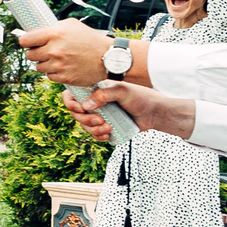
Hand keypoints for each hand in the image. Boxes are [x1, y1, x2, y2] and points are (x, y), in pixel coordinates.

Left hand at [15, 18, 113, 84]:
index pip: (25, 40)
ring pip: (38, 67)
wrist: (109, 58)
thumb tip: (35, 31)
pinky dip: (54, 73)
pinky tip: (64, 67)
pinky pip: (49, 76)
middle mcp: (55, 50)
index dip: (26, 41)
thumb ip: (53, 27)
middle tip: (45, 51)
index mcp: (55, 34)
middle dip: (36, 53)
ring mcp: (59, 65)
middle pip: (30, 55)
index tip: (28, 42)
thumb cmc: (90, 39)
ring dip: (45, 64)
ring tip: (57, 59)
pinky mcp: (64, 78)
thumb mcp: (72, 25)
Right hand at [73, 81, 196, 141]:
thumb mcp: (122, 90)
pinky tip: (108, 134)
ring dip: (93, 129)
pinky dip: (98, 136)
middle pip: (76, 113)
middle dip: (85, 119)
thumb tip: (85, 105)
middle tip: (100, 120)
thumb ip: (103, 94)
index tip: (82, 109)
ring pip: (84, 125)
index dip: (71, 103)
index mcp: (95, 90)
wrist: (155, 113)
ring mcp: (99, 115)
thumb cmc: (141, 98)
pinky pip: (93, 134)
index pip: (72, 95)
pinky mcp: (105, 126)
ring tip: (108, 128)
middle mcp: (94, 102)